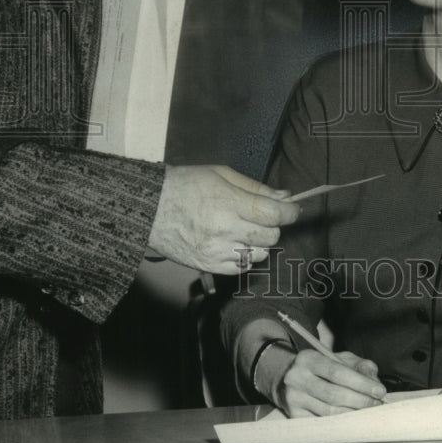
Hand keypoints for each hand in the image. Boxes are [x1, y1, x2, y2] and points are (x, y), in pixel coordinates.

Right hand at [147, 165, 300, 273]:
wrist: (148, 207)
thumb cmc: (185, 184)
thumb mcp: (222, 174)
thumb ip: (255, 187)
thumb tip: (284, 196)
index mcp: (229, 203)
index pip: (274, 214)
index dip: (290, 212)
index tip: (293, 209)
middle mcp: (224, 230)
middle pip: (270, 236)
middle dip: (274, 226)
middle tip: (264, 216)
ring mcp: (215, 251)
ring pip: (258, 255)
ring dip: (260, 243)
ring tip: (248, 230)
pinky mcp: (206, 265)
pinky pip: (240, 269)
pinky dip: (245, 258)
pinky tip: (238, 244)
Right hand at [262, 348, 385, 416]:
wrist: (285, 378)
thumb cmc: (319, 367)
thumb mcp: (337, 358)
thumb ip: (358, 365)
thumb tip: (373, 381)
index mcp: (308, 359)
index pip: (337, 372)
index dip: (361, 383)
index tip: (379, 390)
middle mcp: (297, 378)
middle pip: (334, 394)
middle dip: (360, 400)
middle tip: (377, 403)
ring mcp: (293, 399)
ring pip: (328, 412)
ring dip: (353, 413)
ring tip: (369, 412)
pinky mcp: (293, 416)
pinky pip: (321, 423)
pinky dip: (340, 423)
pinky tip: (352, 419)